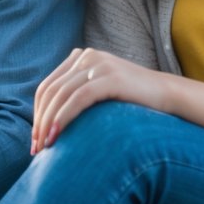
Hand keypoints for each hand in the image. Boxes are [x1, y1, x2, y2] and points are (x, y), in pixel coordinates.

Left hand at [31, 48, 168, 154]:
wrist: (167, 94)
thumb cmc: (132, 101)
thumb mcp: (100, 90)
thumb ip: (78, 94)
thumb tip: (48, 122)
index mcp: (81, 56)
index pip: (47, 87)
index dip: (37, 113)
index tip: (37, 139)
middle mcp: (87, 55)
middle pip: (51, 91)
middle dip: (40, 121)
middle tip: (36, 148)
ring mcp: (99, 64)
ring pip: (61, 95)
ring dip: (48, 123)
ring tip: (45, 146)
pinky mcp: (110, 77)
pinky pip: (79, 98)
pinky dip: (64, 117)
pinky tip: (57, 134)